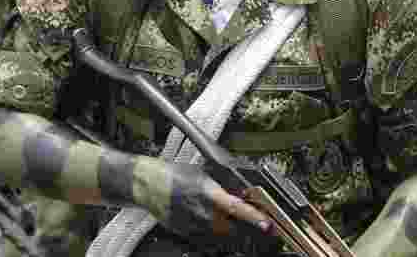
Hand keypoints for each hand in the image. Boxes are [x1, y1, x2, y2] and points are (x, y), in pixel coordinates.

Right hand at [146, 162, 273, 241]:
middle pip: (234, 230)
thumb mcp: (203, 174)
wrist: (149, 185)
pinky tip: (219, 228)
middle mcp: (202, 214)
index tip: (267, 224)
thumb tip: (244, 194)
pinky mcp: (188, 235)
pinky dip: (219, 238)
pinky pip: (210, 242)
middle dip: (249, 230)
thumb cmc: (174, 175)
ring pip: (224, 239)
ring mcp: (195, 228)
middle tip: (260, 226)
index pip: (237, 209)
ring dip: (236, 235)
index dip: (254, 218)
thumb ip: (224, 186)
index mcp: (208, 194)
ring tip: (240, 227)